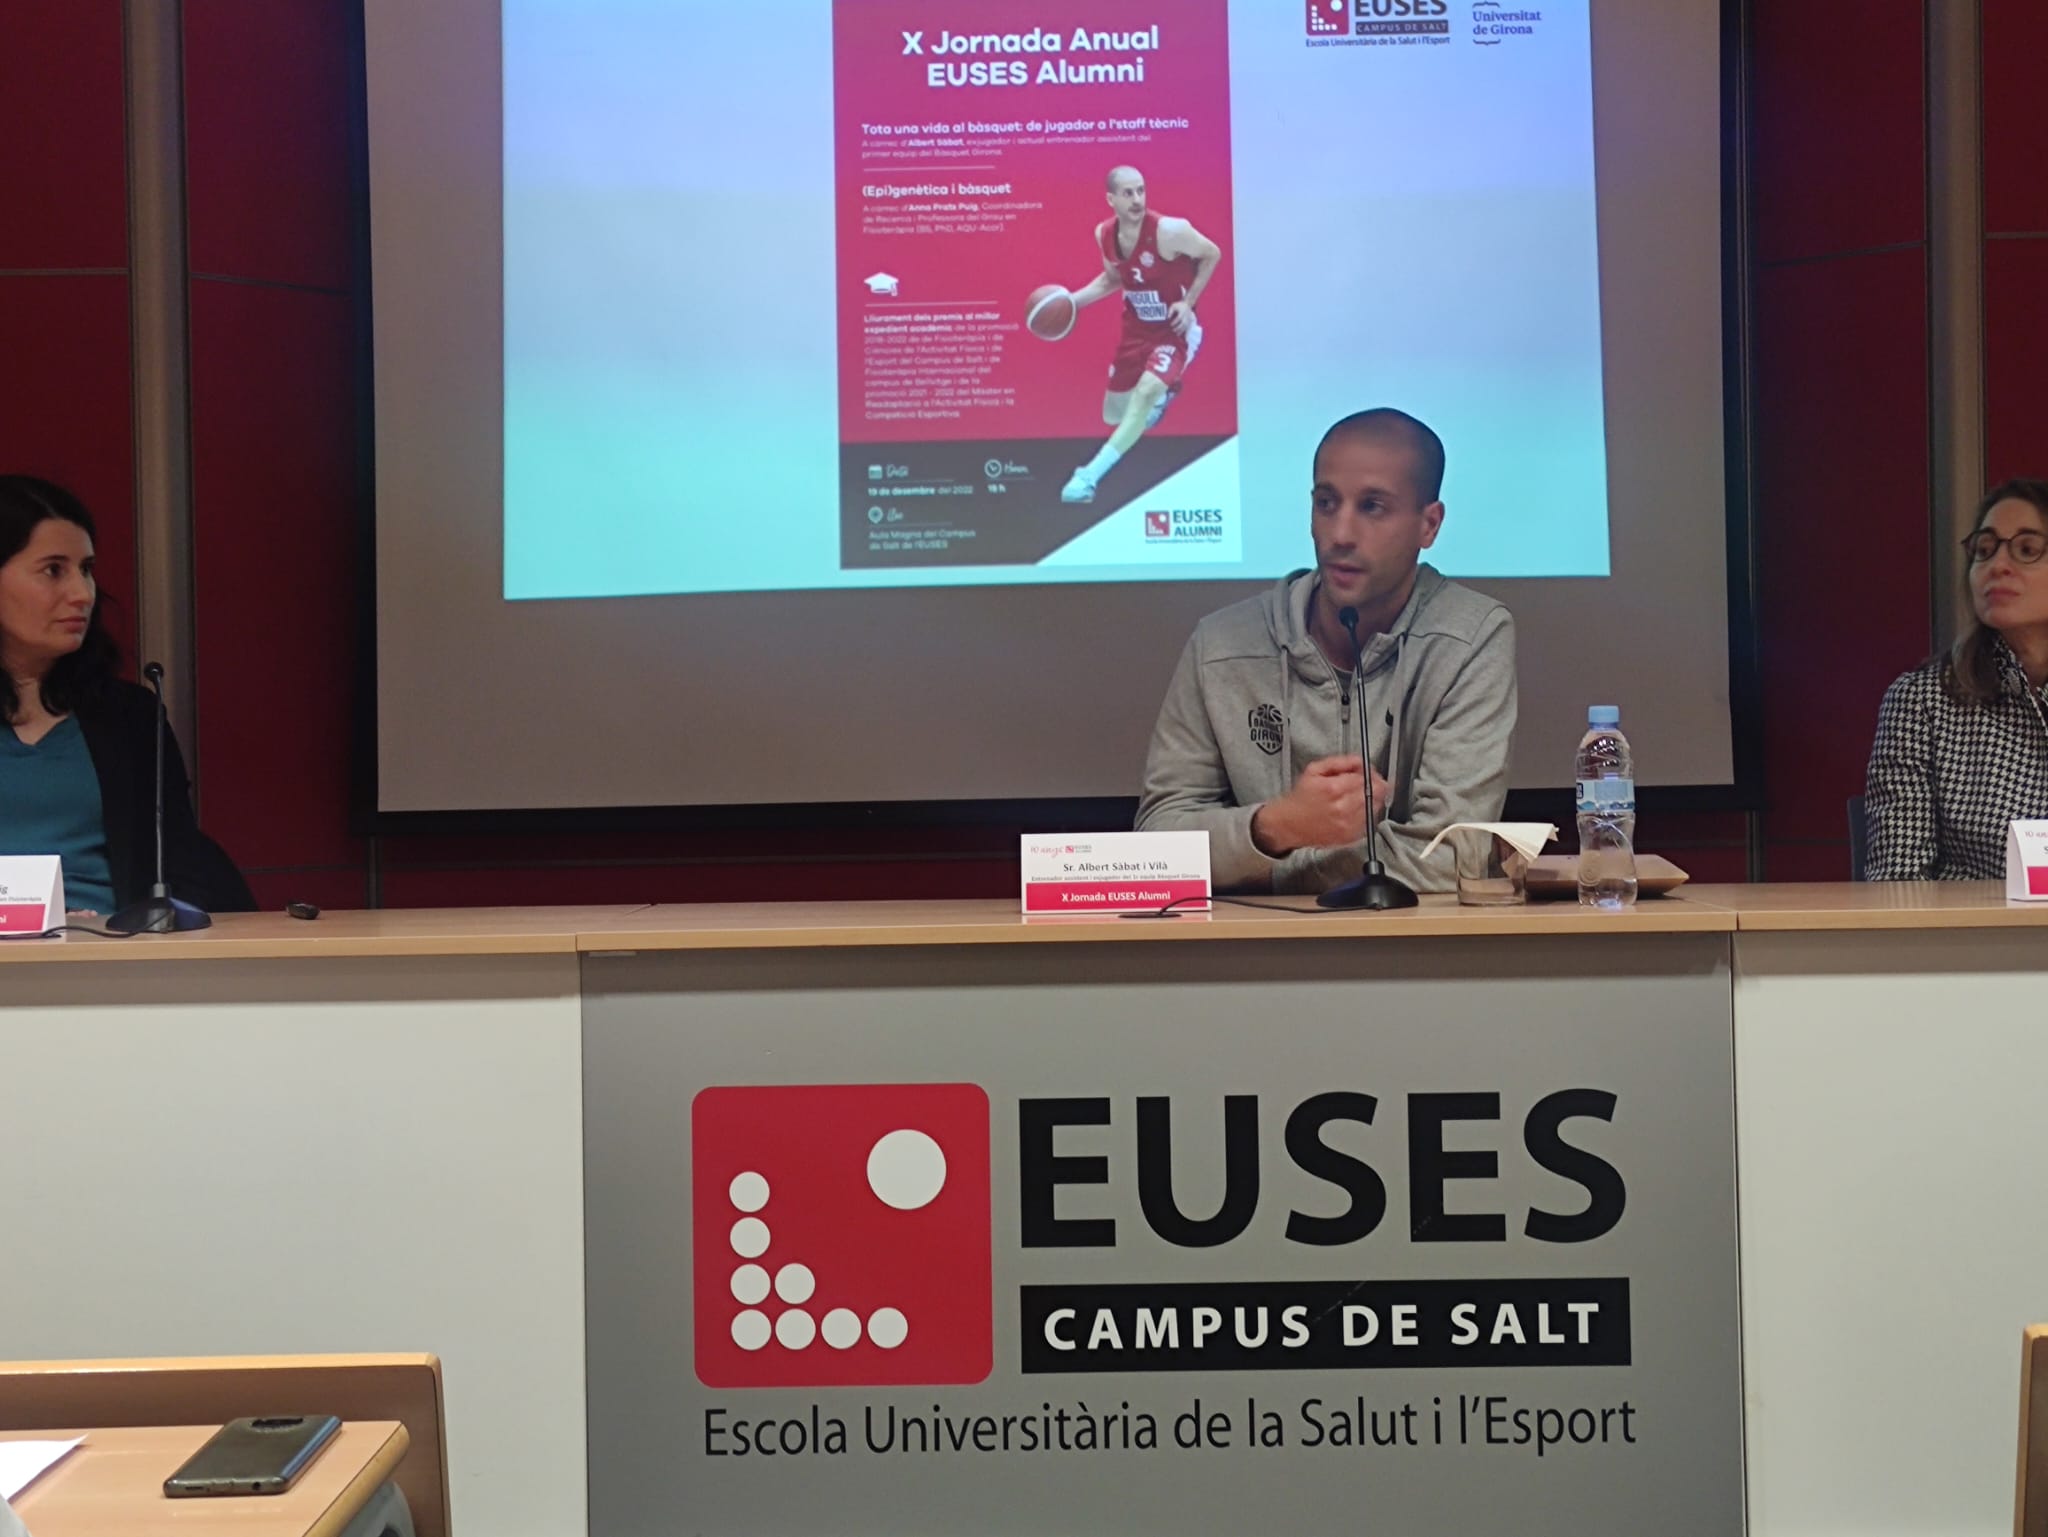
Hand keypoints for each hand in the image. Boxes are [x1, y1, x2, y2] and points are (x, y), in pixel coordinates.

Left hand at [1167, 300, 1195, 335]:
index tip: (1170, 325)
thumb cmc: (1179, 305)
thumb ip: (1170, 311)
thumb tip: (1168, 317)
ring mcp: (1189, 319)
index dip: (1175, 322)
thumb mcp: (1173, 306)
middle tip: (1173, 330)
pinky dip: (1184, 331)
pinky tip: (1181, 333)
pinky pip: (1188, 327)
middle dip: (1178, 327)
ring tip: (1177, 334)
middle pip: (1183, 323)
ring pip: (1186, 326)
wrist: (1187, 304)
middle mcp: (1186, 316)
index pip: (1179, 318)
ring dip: (1181, 330)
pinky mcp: (1190, 321)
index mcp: (1182, 312)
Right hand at [1251, 756, 1391, 856]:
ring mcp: (1348, 825)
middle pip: (1377, 792)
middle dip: (1374, 784)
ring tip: (1356, 797)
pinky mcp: (1350, 837)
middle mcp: (1343, 808)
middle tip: (1365, 783)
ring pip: (1376, 806)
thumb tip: (1360, 761)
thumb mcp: (1314, 770)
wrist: (1288, 825)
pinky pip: (1370, 821)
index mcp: (1334, 789)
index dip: (1369, 772)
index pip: (1367, 777)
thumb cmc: (1300, 798)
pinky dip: (1366, 813)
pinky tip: (1353, 810)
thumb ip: (1339, 762)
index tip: (1365, 772)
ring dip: (1371, 799)